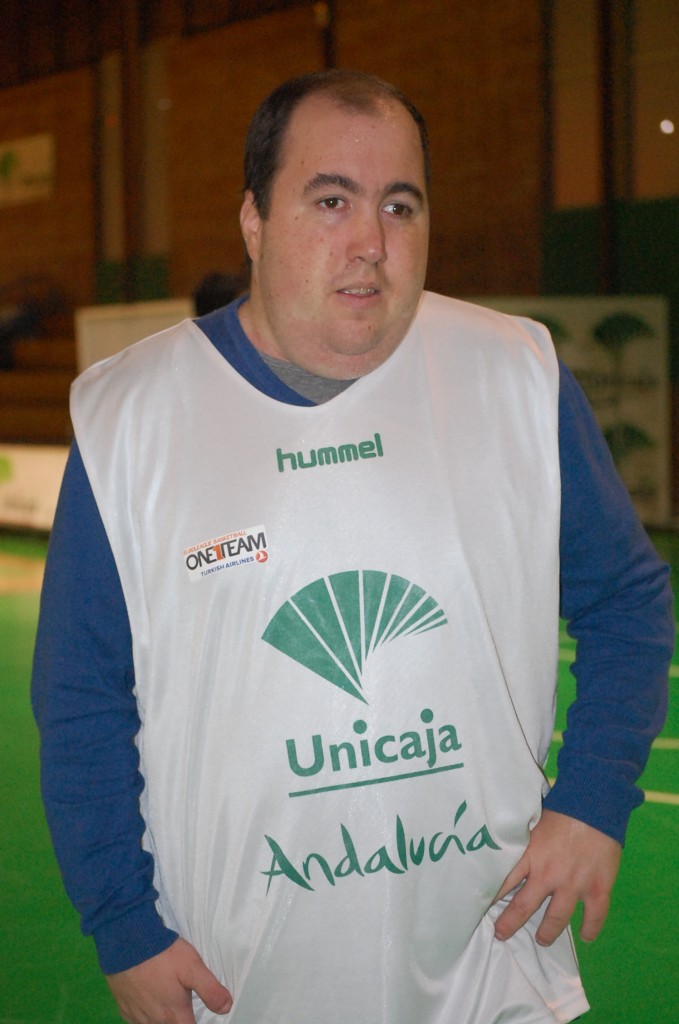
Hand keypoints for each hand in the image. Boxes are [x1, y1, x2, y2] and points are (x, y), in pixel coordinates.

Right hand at [106, 937, 232, 1023]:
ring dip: (163, 1020)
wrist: (127, 943)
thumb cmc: (163, 955)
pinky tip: (149, 1006)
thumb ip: (210, 989)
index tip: (195, 1016)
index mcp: (174, 1014)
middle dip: (179, 1022)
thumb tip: (227, 1008)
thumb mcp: (193, 967)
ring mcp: (137, 1016)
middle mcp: (156, 1021)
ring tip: (168, 1006)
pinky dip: (145, 1017)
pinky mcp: (124, 1008)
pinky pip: (137, 1022)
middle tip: (184, 1009)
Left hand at [493, 809, 621, 945]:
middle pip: (524, 907)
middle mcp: (549, 875)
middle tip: (501, 933)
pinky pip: (594, 917)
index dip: (492, 897)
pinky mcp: (598, 888)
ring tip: (542, 940)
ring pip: (557, 919)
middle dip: (509, 924)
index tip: (482, 908)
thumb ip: (524, 841)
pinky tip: (586, 936)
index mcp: (530, 856)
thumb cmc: (562, 809)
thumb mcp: (533, 823)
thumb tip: (507, 846)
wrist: (595, 805)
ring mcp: (575, 884)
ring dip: (547, 932)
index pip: (504, 882)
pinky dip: (590, 929)